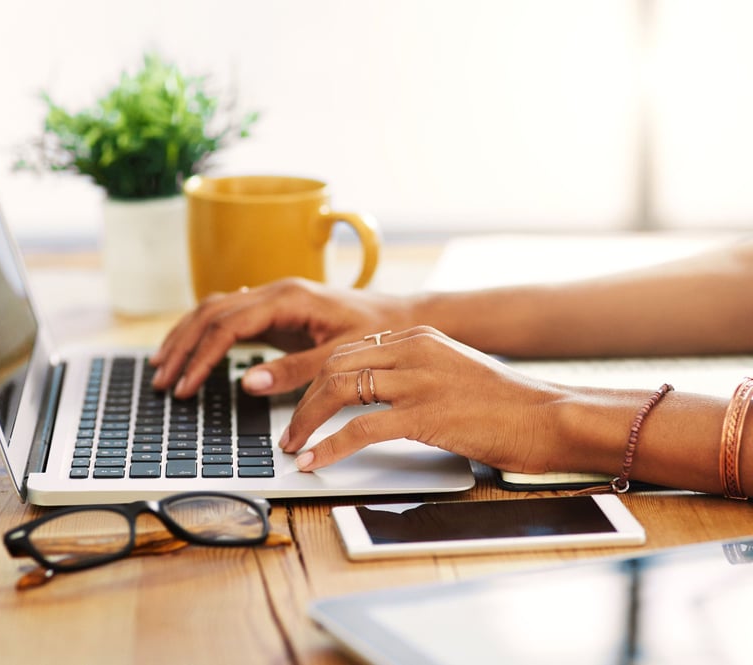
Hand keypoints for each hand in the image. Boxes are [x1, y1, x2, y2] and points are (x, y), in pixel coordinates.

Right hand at [150, 278, 415, 397]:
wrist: (401, 317)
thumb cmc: (377, 332)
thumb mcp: (340, 356)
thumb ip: (296, 370)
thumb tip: (249, 383)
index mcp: (289, 298)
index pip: (228, 324)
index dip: (201, 357)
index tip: (186, 386)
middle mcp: (276, 291)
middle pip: (211, 312)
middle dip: (183, 346)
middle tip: (162, 380)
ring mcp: (275, 298)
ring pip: (215, 309)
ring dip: (187, 336)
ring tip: (164, 365)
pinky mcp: (278, 310)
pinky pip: (231, 315)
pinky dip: (206, 332)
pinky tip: (193, 348)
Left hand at [281, 326, 567, 472]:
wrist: (547, 416)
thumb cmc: (504, 402)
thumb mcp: (452, 370)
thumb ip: (414, 372)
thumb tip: (373, 395)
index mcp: (418, 338)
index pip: (349, 351)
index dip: (317, 379)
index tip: (302, 403)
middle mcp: (414, 351)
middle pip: (336, 366)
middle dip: (304, 400)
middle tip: (290, 429)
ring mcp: (419, 380)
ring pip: (340, 390)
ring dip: (307, 421)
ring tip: (294, 446)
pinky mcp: (426, 414)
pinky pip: (361, 428)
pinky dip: (330, 446)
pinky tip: (315, 461)